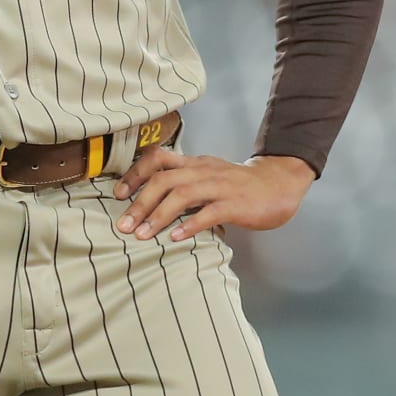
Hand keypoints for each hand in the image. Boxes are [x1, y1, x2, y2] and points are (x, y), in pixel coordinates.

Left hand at [113, 149, 313, 241]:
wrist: (278, 184)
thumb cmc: (238, 185)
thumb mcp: (207, 176)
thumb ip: (183, 184)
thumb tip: (150, 200)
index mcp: (194, 164)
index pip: (157, 158)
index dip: (135, 174)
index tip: (118, 194)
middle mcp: (203, 171)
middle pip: (164, 179)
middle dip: (140, 202)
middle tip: (124, 225)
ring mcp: (220, 186)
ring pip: (183, 195)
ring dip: (158, 215)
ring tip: (143, 235)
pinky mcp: (235, 204)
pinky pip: (209, 212)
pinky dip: (190, 225)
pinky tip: (176, 237)